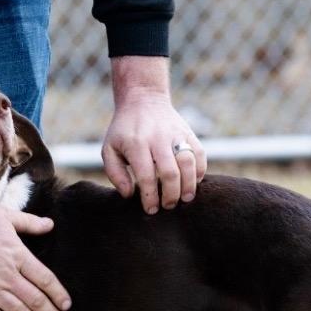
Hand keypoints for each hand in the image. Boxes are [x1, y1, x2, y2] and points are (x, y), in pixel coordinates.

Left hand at [102, 57, 205, 213]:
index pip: (146, 176)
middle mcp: (158, 138)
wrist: (143, 100)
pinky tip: (194, 182)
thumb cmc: (124, 131)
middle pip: (170, 172)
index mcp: (136, 144)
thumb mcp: (109, 149)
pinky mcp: (189, 132)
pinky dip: (200, 171)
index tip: (151, 210)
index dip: (150, 196)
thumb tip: (129, 194)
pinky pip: (200, 154)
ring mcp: (176, 134)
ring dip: (189, 185)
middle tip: (168, 206)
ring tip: (185, 199)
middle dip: (171, 194)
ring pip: (189, 163)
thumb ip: (115, 173)